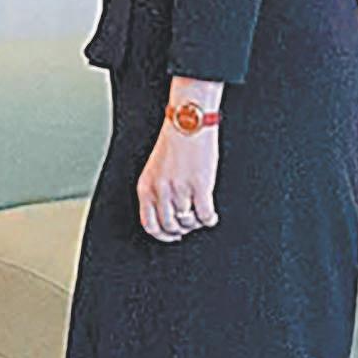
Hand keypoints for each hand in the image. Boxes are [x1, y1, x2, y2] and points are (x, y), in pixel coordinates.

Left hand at [137, 121, 219, 243]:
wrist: (188, 122)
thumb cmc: (174, 141)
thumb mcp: (155, 168)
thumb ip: (157, 191)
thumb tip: (169, 214)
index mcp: (146, 187)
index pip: (149, 224)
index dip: (162, 235)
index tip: (173, 235)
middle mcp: (160, 191)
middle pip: (170, 226)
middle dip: (182, 229)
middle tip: (190, 223)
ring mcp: (180, 190)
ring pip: (187, 223)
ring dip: (196, 223)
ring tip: (201, 216)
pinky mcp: (199, 187)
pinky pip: (205, 215)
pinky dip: (209, 219)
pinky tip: (211, 215)